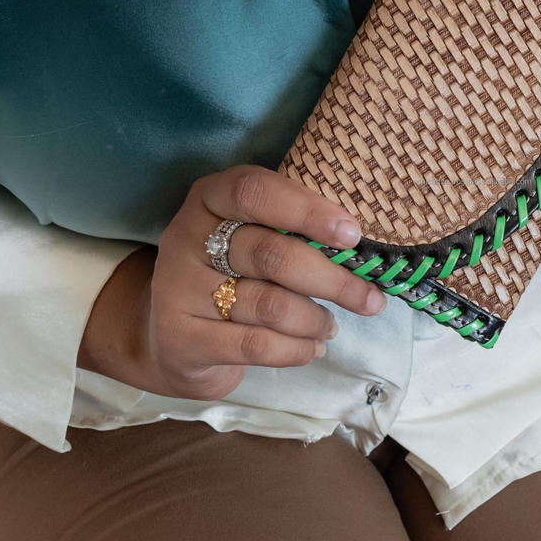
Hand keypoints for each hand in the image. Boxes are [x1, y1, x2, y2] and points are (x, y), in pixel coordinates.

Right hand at [78, 164, 386, 399]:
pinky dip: (295, 349)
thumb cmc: (233, 273)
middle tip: (370, 298)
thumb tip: (363, 249)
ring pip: (268, 304)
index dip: (307, 210)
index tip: (352, 235)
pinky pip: (254, 345)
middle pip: (271, 254)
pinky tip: (313, 347)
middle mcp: (187, 238)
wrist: (171, 335)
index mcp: (209, 198)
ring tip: (332, 325)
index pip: (255, 191)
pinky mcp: (181, 338)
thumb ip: (294, 230)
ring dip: (314, 319)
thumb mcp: (253, 235)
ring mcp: (179, 289)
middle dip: (332, 279)